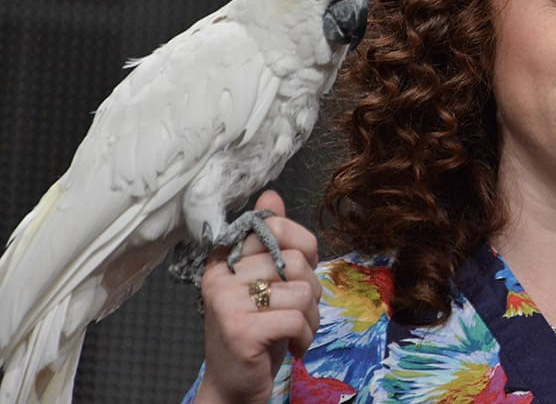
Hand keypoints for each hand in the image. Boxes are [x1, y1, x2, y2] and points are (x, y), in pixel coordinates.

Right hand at [195, 191, 320, 403]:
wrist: (234, 386)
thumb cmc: (257, 331)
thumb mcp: (267, 282)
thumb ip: (272, 241)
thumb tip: (271, 195)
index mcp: (225, 258)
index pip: (276, 227)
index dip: (303, 250)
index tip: (298, 276)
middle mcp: (219, 276)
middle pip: (295, 260)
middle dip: (312, 291)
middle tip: (299, 313)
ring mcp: (226, 303)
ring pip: (302, 291)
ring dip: (311, 319)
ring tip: (295, 332)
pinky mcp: (240, 330)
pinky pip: (296, 319)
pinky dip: (305, 336)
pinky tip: (292, 346)